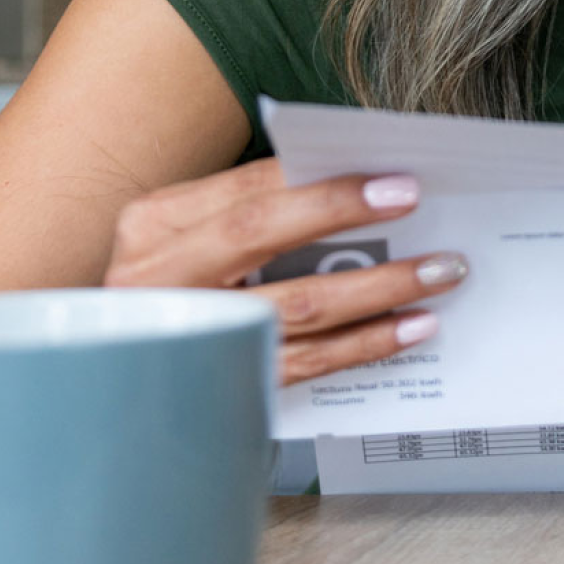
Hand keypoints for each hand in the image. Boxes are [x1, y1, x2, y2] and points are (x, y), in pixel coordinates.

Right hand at [102, 157, 463, 387]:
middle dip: (343, 214)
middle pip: (260, 232)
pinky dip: (367, 343)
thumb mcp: (194, 239)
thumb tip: (361, 184)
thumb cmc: (178, 290)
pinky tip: (412, 328)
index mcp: (156, 225)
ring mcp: (191, 334)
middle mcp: (161, 276)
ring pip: (297, 304)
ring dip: (379, 285)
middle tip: (414, 203)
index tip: (394, 179)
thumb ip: (256, 210)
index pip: (248, 188)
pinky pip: (307, 362)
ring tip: (439, 272)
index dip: (324, 182)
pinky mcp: (221, 385)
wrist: (125, 376)